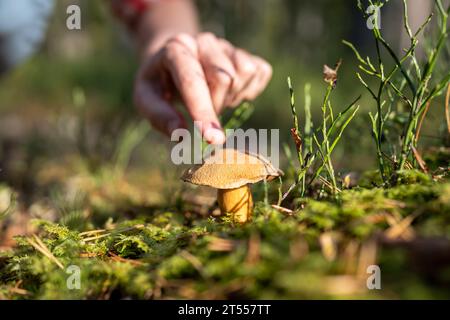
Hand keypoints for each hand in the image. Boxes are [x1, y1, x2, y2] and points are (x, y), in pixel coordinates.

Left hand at [133, 32, 271, 143]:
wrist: (175, 60)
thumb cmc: (159, 83)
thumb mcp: (146, 98)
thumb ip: (159, 116)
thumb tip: (180, 135)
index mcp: (176, 48)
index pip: (192, 79)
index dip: (203, 111)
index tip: (212, 139)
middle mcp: (204, 41)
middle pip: (223, 78)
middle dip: (215, 106)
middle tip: (201, 113)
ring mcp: (227, 46)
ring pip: (243, 74)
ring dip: (232, 98)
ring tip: (214, 99)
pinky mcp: (246, 52)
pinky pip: (260, 73)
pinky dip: (248, 91)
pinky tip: (230, 93)